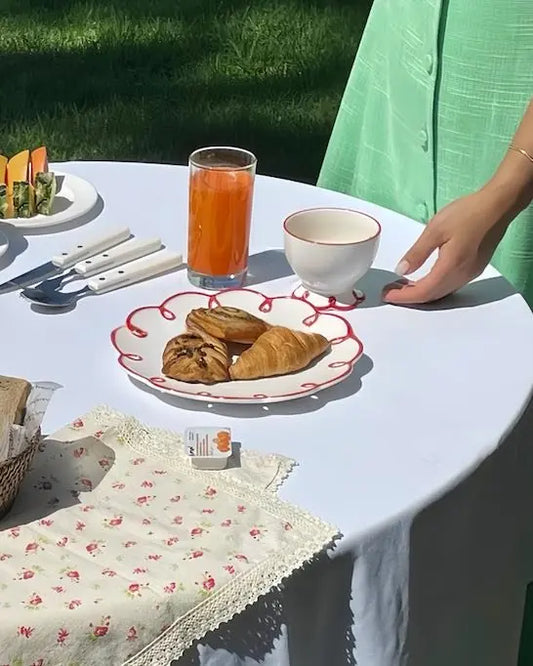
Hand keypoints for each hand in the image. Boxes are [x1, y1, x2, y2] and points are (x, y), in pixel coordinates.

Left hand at [382, 185, 513, 304]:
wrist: (498, 206)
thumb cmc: (467, 213)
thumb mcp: (435, 229)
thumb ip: (417, 253)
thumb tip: (401, 271)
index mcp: (450, 267)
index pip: (423, 291)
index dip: (404, 296)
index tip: (387, 294)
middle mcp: (462, 276)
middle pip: (432, 296)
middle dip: (410, 297)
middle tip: (391, 291)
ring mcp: (470, 274)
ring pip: (442, 292)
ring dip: (422, 292)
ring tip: (404, 285)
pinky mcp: (474, 268)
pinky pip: (450, 286)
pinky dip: (434, 286)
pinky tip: (425, 279)